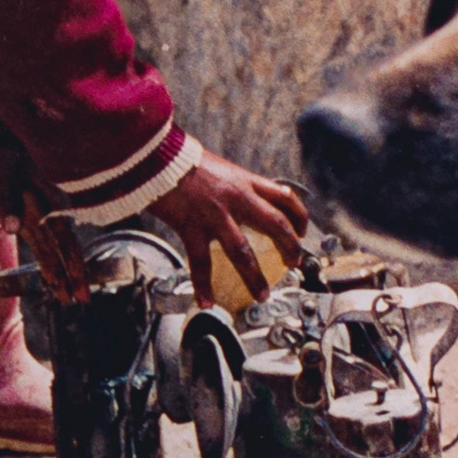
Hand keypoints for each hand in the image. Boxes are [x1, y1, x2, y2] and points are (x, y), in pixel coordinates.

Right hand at [149, 148, 308, 305]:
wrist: (155, 156)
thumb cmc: (182, 160)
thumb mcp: (219, 168)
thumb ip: (233, 186)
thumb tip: (240, 200)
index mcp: (245, 181)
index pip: (285, 198)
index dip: (299, 217)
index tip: (302, 232)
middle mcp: (236, 197)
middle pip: (275, 225)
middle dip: (290, 248)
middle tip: (294, 265)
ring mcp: (214, 214)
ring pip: (243, 252)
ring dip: (254, 277)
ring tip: (261, 295)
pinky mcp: (191, 226)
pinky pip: (201, 263)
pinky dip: (204, 286)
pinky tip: (207, 302)